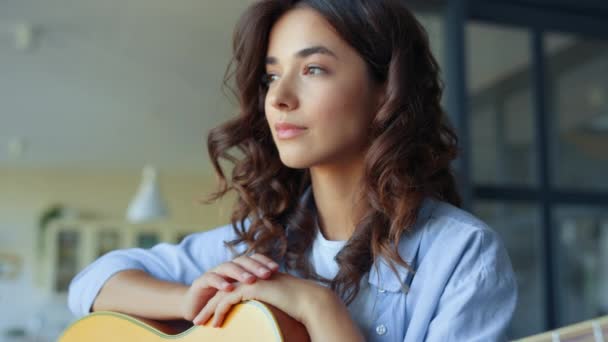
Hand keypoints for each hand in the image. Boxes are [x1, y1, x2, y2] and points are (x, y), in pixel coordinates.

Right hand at [180, 253, 279, 320]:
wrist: (196, 307)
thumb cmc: (222, 302)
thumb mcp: (240, 296)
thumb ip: (256, 291)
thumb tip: (281, 293)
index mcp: (238, 268)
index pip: (253, 259)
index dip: (264, 261)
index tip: (277, 269)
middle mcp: (226, 268)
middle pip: (242, 261)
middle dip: (256, 266)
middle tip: (267, 274)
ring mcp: (214, 273)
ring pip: (228, 267)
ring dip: (240, 273)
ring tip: (251, 280)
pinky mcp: (200, 282)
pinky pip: (210, 278)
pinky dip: (220, 282)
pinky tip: (229, 288)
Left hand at [192, 272, 331, 327]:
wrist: (308, 300)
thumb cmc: (298, 305)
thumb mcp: (279, 302)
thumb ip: (269, 303)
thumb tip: (267, 315)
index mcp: (256, 278)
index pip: (232, 288)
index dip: (219, 301)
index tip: (211, 314)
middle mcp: (251, 276)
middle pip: (222, 290)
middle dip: (208, 305)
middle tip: (198, 319)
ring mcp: (250, 280)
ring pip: (221, 295)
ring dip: (208, 310)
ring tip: (199, 323)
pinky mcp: (250, 288)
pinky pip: (227, 300)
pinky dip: (218, 312)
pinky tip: (215, 324)